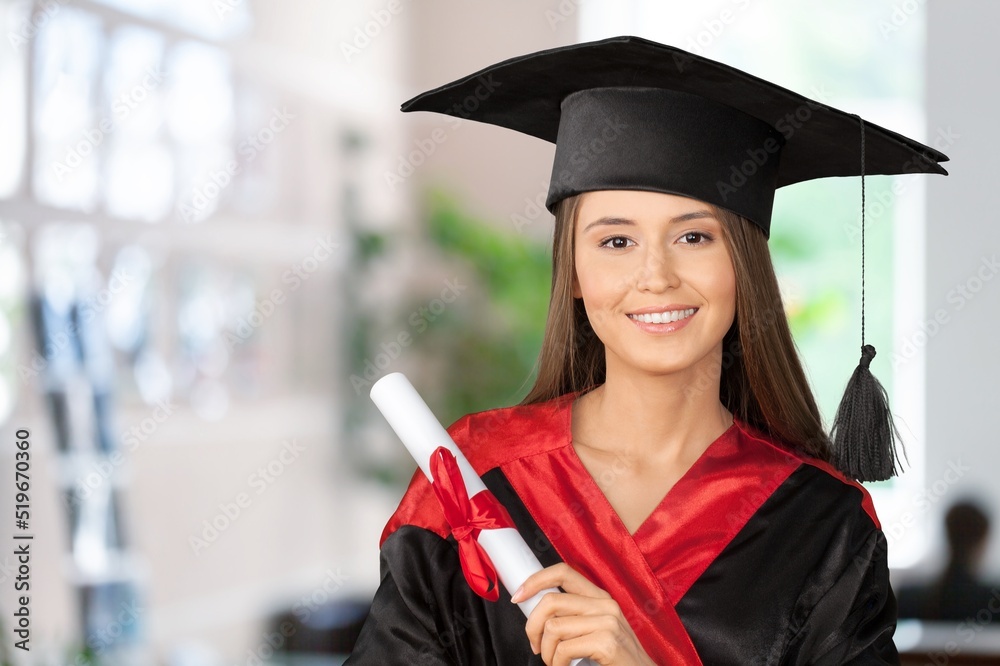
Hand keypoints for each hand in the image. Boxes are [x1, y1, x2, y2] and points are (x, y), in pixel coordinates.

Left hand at [510, 562, 655, 665]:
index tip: (518, 597)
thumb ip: (572, 616)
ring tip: (554, 662)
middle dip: (533, 626)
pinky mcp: (606, 642)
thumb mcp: (595, 628)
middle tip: (536, 645)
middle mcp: (605, 604)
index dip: (535, 580)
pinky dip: (556, 664)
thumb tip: (536, 613)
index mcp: (600, 596)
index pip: (563, 572)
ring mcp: (608, 621)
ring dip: (546, 651)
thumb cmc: (615, 658)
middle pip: (551, 601)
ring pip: (553, 627)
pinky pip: (563, 649)